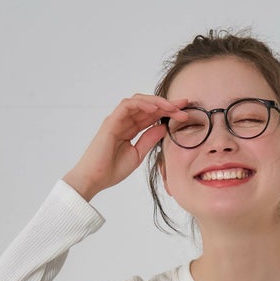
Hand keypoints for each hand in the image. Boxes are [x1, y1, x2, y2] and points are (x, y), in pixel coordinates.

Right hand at [63, 93, 193, 200]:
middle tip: (185, 105)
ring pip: (139, 101)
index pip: (151, 116)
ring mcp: (117, 119)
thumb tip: (164, 127)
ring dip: (157, 102)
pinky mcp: (111, 121)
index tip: (184, 113)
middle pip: (148, 106)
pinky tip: (155, 108)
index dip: (168, 112)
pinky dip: (142, 104)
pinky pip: (128, 105)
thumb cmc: (111, 170)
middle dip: (167, 104)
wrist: (95, 179)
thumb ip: (149, 139)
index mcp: (130, 129)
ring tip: (172, 107)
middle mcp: (124, 121)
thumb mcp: (137, 154)